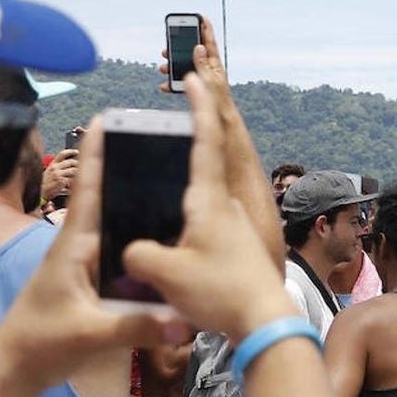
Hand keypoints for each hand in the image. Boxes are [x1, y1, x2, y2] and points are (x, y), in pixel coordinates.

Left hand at [0, 125, 188, 396]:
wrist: (18, 372)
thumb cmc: (42, 344)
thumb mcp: (90, 335)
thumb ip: (137, 326)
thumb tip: (186, 320)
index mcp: (75, 245)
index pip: (87, 190)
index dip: (95, 154)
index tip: (105, 119)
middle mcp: (82, 246)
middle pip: (109, 198)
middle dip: (131, 169)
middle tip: (161, 141)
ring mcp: (88, 262)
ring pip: (120, 224)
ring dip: (142, 204)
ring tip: (176, 181)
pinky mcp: (95, 279)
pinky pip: (125, 249)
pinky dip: (144, 237)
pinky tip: (171, 236)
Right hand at [41, 148, 78, 200]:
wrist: (39, 194)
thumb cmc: (45, 184)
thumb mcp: (49, 172)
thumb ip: (58, 167)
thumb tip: (72, 164)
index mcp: (52, 165)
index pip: (62, 154)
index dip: (71, 152)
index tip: (76, 152)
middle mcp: (55, 168)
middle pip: (72, 162)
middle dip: (78, 165)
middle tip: (79, 169)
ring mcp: (58, 174)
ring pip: (74, 170)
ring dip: (76, 175)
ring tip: (72, 180)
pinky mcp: (61, 181)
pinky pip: (72, 180)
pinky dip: (73, 183)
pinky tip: (69, 186)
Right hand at [125, 74, 296, 342]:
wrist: (265, 319)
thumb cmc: (220, 292)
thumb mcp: (167, 274)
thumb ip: (140, 254)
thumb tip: (132, 248)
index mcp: (209, 199)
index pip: (206, 142)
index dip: (200, 108)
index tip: (195, 77)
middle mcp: (224, 203)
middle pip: (209, 157)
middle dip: (197, 129)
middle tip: (186, 102)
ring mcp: (233, 222)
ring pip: (208, 188)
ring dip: (192, 170)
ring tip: (171, 160)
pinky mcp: (234, 242)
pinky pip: (208, 212)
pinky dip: (192, 203)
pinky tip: (178, 218)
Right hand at [159, 16, 232, 111]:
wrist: (221, 119)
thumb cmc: (218, 100)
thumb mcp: (209, 79)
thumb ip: (202, 63)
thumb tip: (198, 47)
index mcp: (214, 64)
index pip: (209, 43)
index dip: (206, 29)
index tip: (202, 16)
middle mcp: (208, 69)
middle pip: (193, 53)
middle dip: (180, 47)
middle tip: (169, 42)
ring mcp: (203, 79)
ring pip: (185, 67)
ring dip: (172, 65)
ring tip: (162, 65)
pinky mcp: (197, 90)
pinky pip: (182, 83)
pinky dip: (172, 83)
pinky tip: (164, 85)